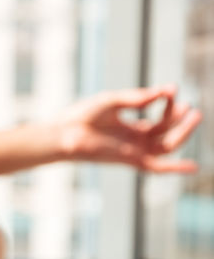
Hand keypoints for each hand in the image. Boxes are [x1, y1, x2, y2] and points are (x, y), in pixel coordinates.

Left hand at [59, 84, 202, 172]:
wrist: (62, 133)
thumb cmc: (81, 117)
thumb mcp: (113, 101)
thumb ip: (138, 97)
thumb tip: (166, 90)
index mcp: (131, 128)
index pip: (159, 118)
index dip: (167, 103)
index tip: (170, 90)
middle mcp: (135, 141)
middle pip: (167, 133)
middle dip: (180, 120)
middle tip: (191, 107)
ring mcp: (133, 151)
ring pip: (166, 146)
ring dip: (182, 133)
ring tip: (194, 114)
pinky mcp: (129, 160)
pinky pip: (156, 168)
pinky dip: (174, 168)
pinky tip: (193, 167)